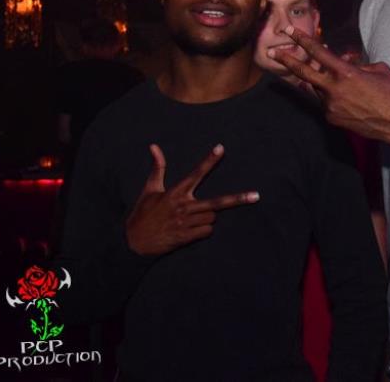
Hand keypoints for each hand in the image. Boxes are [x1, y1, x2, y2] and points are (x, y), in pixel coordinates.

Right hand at [125, 144, 259, 256]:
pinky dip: (203, 231)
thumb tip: (154, 146)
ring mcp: (186, 222)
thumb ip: (158, 168)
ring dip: (207, 218)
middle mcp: (184, 206)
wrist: (133, 243)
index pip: (196, 173)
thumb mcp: (150, 190)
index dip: (209, 161)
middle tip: (256, 196)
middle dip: (238, 199)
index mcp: (176, 192)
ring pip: (212, 218)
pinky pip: (207, 231)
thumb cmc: (142, 214)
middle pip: (217, 202)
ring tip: (190, 220)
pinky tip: (190, 231)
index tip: (221, 149)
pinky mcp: (187, 237)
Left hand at [268, 28, 389, 149]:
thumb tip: (345, 62)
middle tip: (274, 51)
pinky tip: (352, 100)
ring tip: (344, 84)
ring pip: (319, 89)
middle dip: (287, 60)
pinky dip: (333, 97)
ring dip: (324, 82)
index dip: (303, 40)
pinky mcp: (334, 120)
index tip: (290, 32)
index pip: (318, 53)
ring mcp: (332, 107)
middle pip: (304, 73)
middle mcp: (334, 90)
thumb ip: (357, 64)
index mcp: (346, 74)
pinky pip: (327, 103)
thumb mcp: (379, 70)